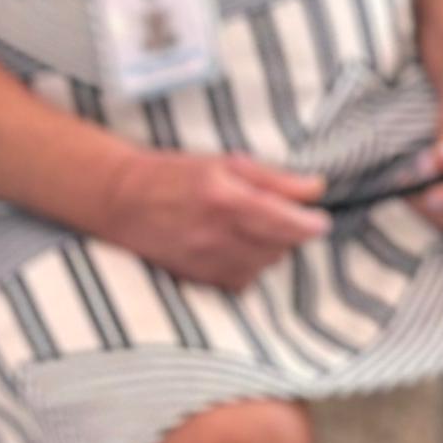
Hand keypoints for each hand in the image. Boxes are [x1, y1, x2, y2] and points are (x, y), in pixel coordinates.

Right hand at [101, 148, 326, 290]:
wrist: (121, 200)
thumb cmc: (176, 174)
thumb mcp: (226, 162)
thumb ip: (273, 178)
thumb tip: (315, 189)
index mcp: (225, 199)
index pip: (283, 221)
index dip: (309, 224)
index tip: (321, 221)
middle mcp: (215, 235)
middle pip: (278, 247)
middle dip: (290, 233)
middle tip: (285, 216)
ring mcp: (204, 261)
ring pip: (262, 265)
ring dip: (271, 249)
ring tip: (257, 228)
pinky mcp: (195, 278)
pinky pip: (240, 280)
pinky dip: (250, 265)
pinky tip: (240, 247)